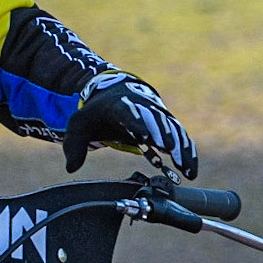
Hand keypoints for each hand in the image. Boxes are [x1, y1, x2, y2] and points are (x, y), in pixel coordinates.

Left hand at [62, 71, 197, 178]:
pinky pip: (181, 137)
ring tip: (186, 170)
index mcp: (118, 106)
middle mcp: (143, 108)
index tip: (143, 135)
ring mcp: (157, 115)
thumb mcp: (79, 124)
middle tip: (170, 150)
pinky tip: (191, 171)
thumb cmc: (97, 112)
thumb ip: (74, 145)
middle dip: (163, 134)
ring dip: (181, 149)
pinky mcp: (167, 124)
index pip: (128, 113)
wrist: (116, 91)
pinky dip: (187, 153)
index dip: (136, 122)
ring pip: (173, 130)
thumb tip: (71, 168)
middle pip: (155, 120)